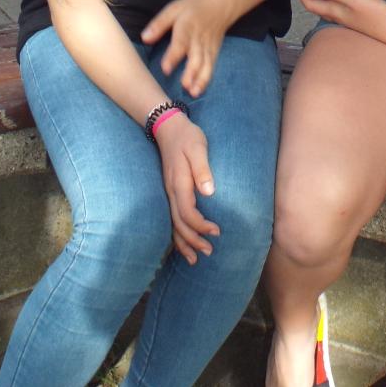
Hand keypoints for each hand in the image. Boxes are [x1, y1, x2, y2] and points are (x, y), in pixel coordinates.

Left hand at [141, 0, 232, 96]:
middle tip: (183, 86)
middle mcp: (199, 39)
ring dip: (200, 79)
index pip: (180, 43)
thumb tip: (144, 38)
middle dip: (191, 72)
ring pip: (206, 65)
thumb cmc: (193, 7)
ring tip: (192, 93)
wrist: (221, 5)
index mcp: (187, 27)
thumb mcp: (174, 9)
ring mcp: (208, 47)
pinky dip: (206, 79)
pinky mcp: (214, 52)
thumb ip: (159, 24)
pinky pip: (211, 67)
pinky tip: (198, 91)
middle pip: (196, 57)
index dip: (173, 57)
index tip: (166, 69)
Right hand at [154, 113, 219, 263]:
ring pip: (173, 225)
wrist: (169, 128)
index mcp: (179, 184)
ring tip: (196, 258)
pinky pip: (171, 218)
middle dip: (193, 241)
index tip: (217, 232)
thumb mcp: (198, 148)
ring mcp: (168, 193)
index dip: (201, 226)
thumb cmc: (187, 137)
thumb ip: (203, 169)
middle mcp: (171, 192)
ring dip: (184, 242)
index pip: (188, 213)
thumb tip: (209, 192)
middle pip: (179, 224)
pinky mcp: (170, 192)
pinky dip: (177, 234)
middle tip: (210, 252)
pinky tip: (184, 243)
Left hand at [295, 0, 385, 49]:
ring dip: (322, 3)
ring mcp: (349, 22)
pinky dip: (334, 6)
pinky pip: (340, 14)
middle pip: (318, 10)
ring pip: (329, 13)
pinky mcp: (359, 22)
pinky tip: (342, 2)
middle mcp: (339, 19)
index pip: (311, 5)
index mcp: (335, 12)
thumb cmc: (374, 13)